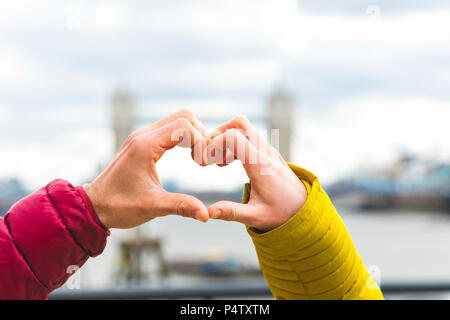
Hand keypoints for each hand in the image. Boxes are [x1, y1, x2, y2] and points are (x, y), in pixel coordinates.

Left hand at [84, 109, 209, 228]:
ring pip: (178, 120)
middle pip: (184, 116)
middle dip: (201, 135)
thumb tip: (206, 215)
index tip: (204, 164)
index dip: (201, 142)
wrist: (94, 206)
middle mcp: (143, 135)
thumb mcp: (152, 207)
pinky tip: (189, 157)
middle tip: (204, 159)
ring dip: (194, 135)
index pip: (184, 126)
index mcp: (145, 145)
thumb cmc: (118, 206)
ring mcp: (142, 136)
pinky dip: (185, 138)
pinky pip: (170, 129)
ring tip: (199, 159)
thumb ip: (181, 206)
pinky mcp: (143, 142)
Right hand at [206, 116, 307, 232]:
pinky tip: (227, 163)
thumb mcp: (256, 217)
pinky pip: (249, 137)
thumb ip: (231, 213)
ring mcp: (268, 151)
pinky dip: (234, 143)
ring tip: (217, 162)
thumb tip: (207, 213)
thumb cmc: (283, 214)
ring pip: (244, 128)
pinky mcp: (268, 154)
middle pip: (239, 123)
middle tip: (208, 154)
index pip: (233, 136)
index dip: (214, 144)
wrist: (306, 211)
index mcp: (260, 165)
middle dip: (218, 133)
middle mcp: (265, 153)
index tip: (206, 162)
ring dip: (226, 138)